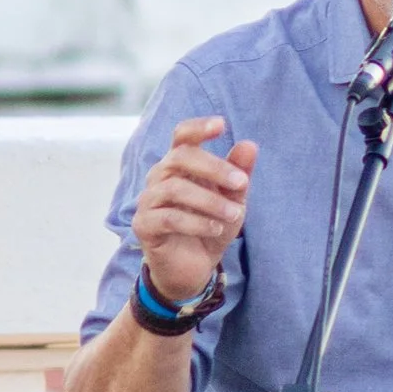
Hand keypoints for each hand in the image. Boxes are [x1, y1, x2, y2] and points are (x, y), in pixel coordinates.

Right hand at [133, 116, 256, 304]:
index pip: (181, 136)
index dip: (198, 127)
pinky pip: (167, 218)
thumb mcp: (233, 200)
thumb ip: (239, 173)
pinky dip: (196, 222)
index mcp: (179, 165)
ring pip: (174, 189)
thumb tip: (249, 144)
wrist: (194, 267)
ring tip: (235, 215)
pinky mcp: (143, 225)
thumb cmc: (211, 225)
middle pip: (178, 157)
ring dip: (210, 201)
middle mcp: (159, 177)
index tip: (222, 124)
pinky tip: (216, 229)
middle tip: (241, 183)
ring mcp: (148, 201)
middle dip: (214, 167)